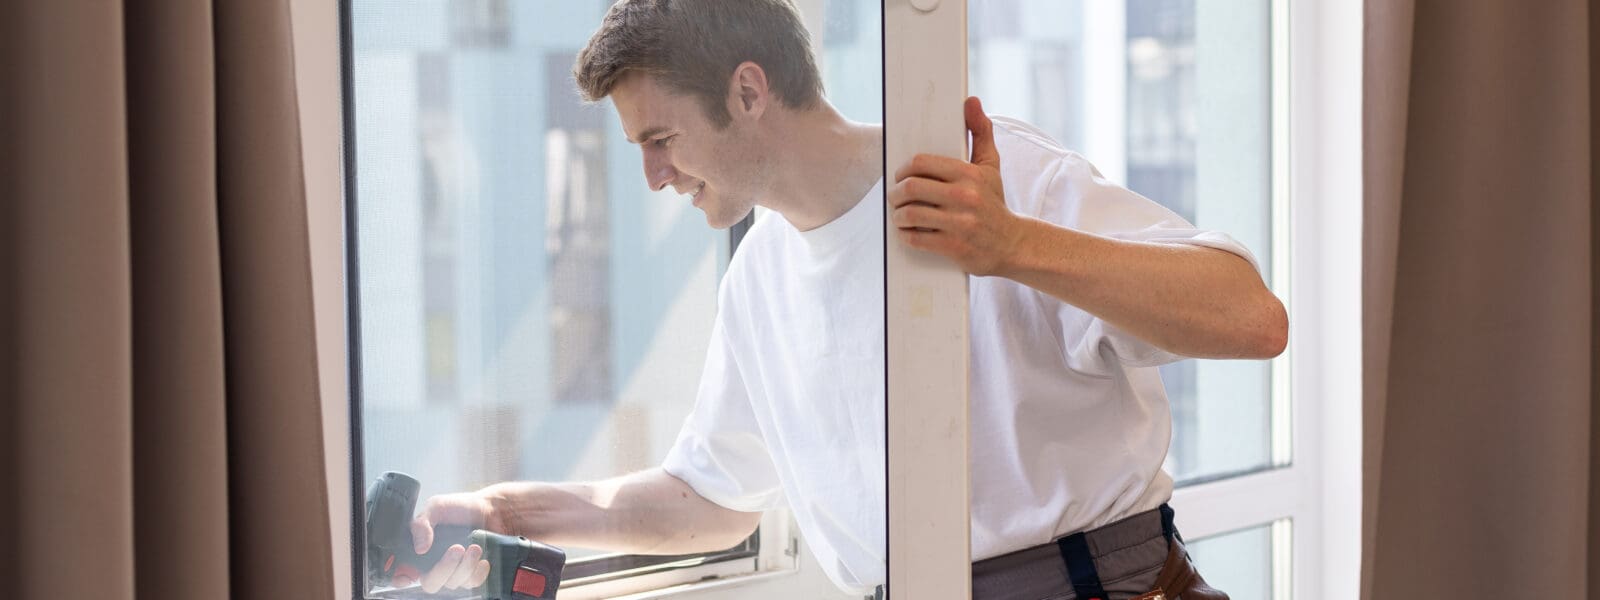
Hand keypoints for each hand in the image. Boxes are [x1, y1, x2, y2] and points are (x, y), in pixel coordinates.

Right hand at [398, 490, 502, 592]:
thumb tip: (419, 548)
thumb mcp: (436, 507)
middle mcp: (435, 564)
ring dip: (465, 566)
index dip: (400, 578)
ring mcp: (454, 571)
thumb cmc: (462, 507)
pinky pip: (472, 584)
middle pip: (430, 583)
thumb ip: (421, 523)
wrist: (492, 510)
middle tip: (457, 548)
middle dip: (443, 568)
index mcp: (420, 550)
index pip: (402, 573)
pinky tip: (483, 559)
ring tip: (475, 547)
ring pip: (453, 583)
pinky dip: (477, 573)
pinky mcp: (473, 574)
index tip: (407, 576)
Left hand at [889, 96, 1023, 276]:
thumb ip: (980, 132)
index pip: (921, 163)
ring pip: (909, 214)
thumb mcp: (990, 166)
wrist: (1011, 243)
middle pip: (910, 187)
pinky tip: (908, 231)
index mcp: (969, 174)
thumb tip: (971, 101)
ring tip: (899, 214)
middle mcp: (964, 197)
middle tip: (895, 196)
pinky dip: (906, 235)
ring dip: (898, 215)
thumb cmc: (994, 202)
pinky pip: (916, 238)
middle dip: (895, 193)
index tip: (900, 175)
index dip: (903, 169)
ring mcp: (959, 223)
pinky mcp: (954, 246)